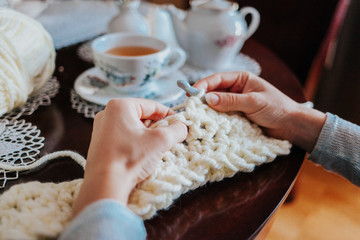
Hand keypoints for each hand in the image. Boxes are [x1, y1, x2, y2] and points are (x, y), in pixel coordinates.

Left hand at [73, 98, 186, 216]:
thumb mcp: (160, 141)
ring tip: (155, 149)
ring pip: (132, 126)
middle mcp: (107, 113)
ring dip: (146, 135)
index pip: (152, 105)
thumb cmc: (129, 158)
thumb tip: (182, 126)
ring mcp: (101, 128)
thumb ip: (176, 130)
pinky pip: (123, 136)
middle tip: (168, 138)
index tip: (178, 124)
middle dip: (156, 126)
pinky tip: (140, 154)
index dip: (168, 114)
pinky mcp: (100, 142)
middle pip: (141, 115)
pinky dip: (135, 142)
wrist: (105, 183)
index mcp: (120, 106)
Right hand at [193, 71, 325, 151]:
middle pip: (213, 92)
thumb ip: (230, 100)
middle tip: (190, 107)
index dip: (203, 85)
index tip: (192, 94)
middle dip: (202, 99)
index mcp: (241, 79)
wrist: (291, 126)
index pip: (217, 79)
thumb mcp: (253, 102)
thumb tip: (207, 99)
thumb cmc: (277, 108)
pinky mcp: (235, 117)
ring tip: (196, 117)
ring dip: (206, 111)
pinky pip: (221, 117)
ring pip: (215, 105)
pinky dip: (213, 120)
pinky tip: (207, 124)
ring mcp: (234, 104)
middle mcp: (235, 90)